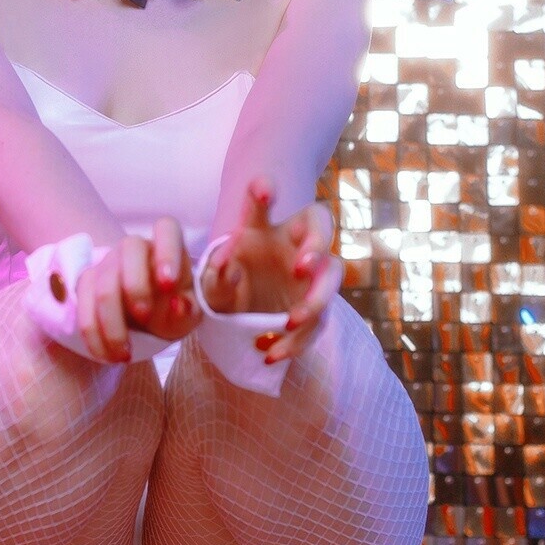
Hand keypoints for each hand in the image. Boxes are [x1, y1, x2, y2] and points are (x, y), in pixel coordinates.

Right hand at [76, 217, 201, 361]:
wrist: (149, 318)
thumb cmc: (173, 309)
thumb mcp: (187, 315)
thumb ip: (188, 311)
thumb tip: (178, 304)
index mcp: (167, 245)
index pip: (166, 229)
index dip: (167, 252)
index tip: (170, 285)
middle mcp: (135, 247)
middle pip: (130, 248)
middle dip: (135, 284)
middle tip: (144, 316)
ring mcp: (108, 262)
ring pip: (103, 283)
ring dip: (111, 322)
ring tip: (124, 355)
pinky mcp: (87, 282)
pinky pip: (83, 304)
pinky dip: (93, 334)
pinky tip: (106, 356)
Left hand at [200, 176, 341, 363]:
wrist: (239, 313)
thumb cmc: (227, 282)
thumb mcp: (212, 277)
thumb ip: (215, 270)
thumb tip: (225, 267)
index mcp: (263, 227)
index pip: (264, 201)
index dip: (265, 191)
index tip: (263, 190)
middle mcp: (294, 243)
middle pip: (321, 227)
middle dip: (316, 245)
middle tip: (301, 267)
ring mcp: (311, 275)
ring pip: (331, 276)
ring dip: (316, 299)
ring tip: (289, 321)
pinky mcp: (315, 308)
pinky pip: (318, 322)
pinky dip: (298, 340)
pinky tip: (272, 353)